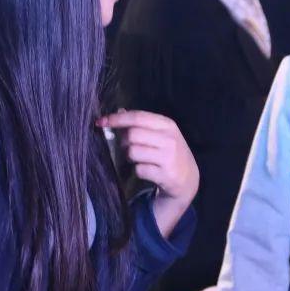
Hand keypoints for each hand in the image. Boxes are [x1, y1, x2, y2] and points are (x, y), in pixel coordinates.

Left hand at [97, 109, 198, 235]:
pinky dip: (138, 171)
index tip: (101, 122)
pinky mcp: (165, 174)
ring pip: (133, 152)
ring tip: (140, 159)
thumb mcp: (161, 134)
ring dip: (130, 157)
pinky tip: (147, 171)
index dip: (117, 119)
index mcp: (167, 125)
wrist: (188, 179)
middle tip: (128, 148)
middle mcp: (169, 138)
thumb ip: (141, 123)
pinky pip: (139, 170)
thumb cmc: (170, 153)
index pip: (137, 117)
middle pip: (132, 135)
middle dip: (124, 142)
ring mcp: (168, 157)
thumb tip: (119, 111)